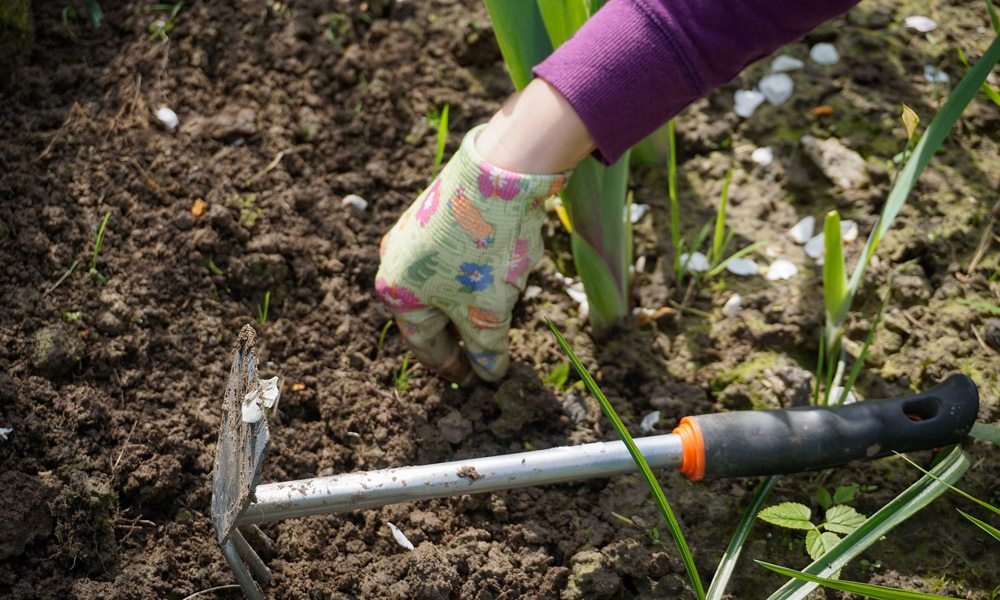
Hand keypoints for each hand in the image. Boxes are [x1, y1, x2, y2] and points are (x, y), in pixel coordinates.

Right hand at [375, 125, 567, 382]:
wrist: (499, 172)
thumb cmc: (484, 251)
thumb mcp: (487, 312)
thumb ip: (486, 349)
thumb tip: (489, 373)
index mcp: (396, 293)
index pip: (425, 345)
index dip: (453, 367)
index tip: (475, 381)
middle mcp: (395, 261)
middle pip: (431, 313)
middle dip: (461, 334)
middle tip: (484, 355)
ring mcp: (413, 233)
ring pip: (444, 284)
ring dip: (469, 303)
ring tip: (499, 313)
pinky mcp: (436, 211)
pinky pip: (453, 257)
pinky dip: (474, 274)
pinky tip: (501, 273)